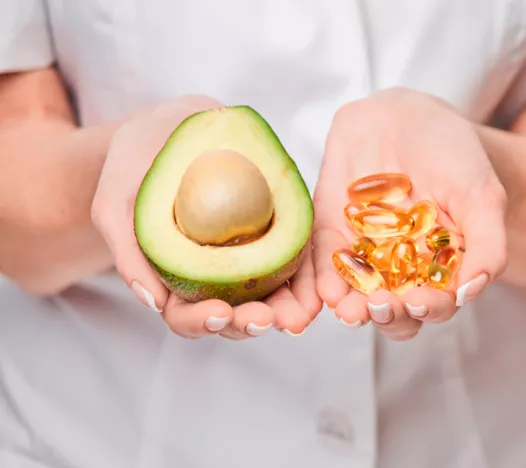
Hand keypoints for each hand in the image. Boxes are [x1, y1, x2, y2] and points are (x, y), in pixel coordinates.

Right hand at [91, 95, 321, 338]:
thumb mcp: (117, 203)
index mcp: (172, 279)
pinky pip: (289, 260)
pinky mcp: (271, 234)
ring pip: (266, 297)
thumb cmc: (133, 167)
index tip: (220, 312)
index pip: (185, 315)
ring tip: (299, 312)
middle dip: (250, 323)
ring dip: (284, 309)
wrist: (168, 128)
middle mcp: (210, 276)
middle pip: (232, 315)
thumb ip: (129, 251)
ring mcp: (243, 258)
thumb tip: (153, 303)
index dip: (202, 321)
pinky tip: (314, 284)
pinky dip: (303, 277)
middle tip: (267, 318)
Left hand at [313, 88, 508, 340]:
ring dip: (352, 308)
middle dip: (388, 315)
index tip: (421, 303)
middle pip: (394, 310)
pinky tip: (326, 291)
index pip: (436, 304)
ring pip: (356, 294)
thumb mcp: (482, 197)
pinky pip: (324, 264)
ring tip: (350, 310)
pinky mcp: (332, 235)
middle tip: (382, 307)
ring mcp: (365, 254)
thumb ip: (487, 246)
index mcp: (440, 269)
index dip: (429, 309)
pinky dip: (323, 281)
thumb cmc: (455, 158)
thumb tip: (470, 293)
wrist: (409, 117)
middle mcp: (402, 270)